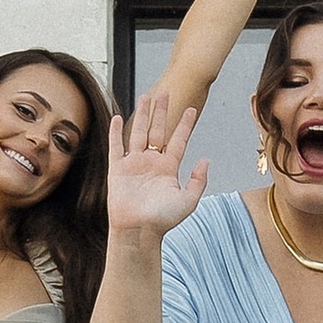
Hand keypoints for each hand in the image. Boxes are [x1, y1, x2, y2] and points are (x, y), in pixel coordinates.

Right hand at [106, 88, 207, 240]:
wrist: (139, 230)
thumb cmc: (163, 220)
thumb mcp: (188, 201)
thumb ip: (198, 180)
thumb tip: (206, 160)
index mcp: (168, 169)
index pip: (178, 141)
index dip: (185, 125)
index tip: (192, 109)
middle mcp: (151, 163)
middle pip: (157, 130)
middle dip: (161, 111)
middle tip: (165, 91)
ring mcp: (134, 164)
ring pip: (138, 132)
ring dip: (142, 114)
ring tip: (146, 96)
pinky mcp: (118, 169)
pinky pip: (116, 146)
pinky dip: (116, 132)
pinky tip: (117, 117)